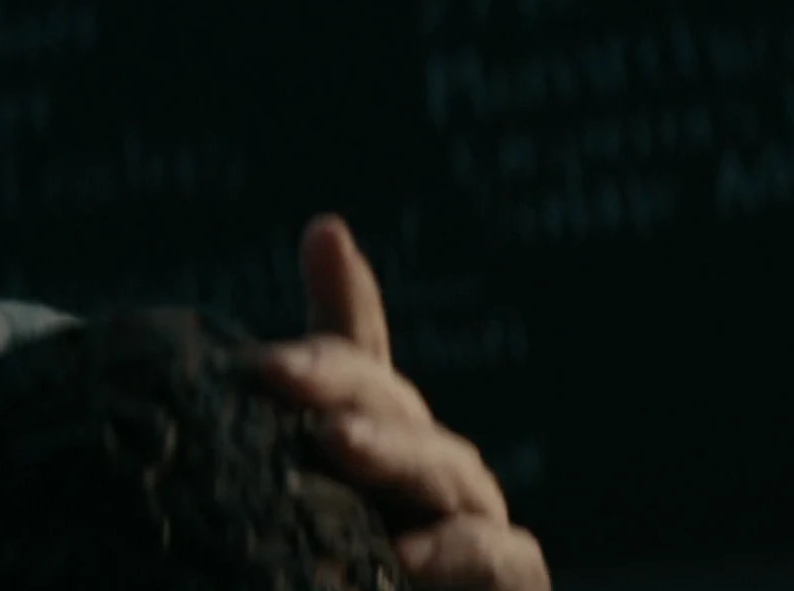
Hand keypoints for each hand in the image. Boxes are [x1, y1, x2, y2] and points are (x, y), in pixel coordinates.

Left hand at [257, 214, 550, 589]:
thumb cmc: (331, 573)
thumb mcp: (282, 496)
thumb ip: (286, 410)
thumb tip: (284, 270)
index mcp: (376, 438)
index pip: (360, 360)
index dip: (342, 298)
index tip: (319, 236)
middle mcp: (430, 471)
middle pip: (394, 409)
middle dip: (344, 386)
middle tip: (282, 377)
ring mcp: (474, 526)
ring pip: (446, 471)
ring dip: (394, 454)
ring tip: (336, 444)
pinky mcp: (511, 582)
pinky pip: (498, 558)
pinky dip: (456, 552)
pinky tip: (406, 553)